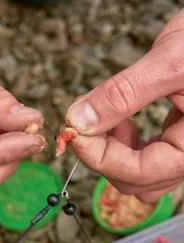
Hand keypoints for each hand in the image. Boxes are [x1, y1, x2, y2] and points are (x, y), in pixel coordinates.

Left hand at [65, 9, 183, 202]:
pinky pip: (145, 158)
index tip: (71, 131)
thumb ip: (123, 94)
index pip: (139, 172)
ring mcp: (182, 150)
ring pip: (138, 174)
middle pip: (135, 181)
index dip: (98, 157)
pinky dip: (123, 146)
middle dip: (101, 155)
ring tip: (104, 119)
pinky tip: (118, 122)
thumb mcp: (168, 62)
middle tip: (81, 123)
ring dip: (111, 153)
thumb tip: (79, 121)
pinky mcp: (175, 140)